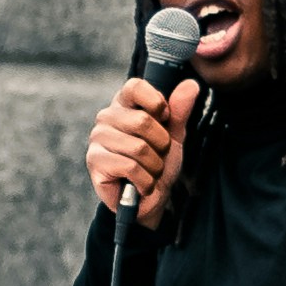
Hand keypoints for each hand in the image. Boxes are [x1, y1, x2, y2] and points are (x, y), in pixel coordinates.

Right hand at [87, 76, 188, 224]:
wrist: (151, 201)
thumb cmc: (158, 163)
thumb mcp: (173, 136)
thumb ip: (180, 111)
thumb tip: (191, 84)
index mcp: (124, 105)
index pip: (134, 86)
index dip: (156, 102)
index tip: (164, 119)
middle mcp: (106, 118)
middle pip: (142, 120)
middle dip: (161, 144)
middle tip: (157, 155)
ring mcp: (97, 140)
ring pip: (139, 147)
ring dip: (154, 166)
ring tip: (149, 171)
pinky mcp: (95, 163)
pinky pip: (130, 167)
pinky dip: (145, 181)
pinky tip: (141, 185)